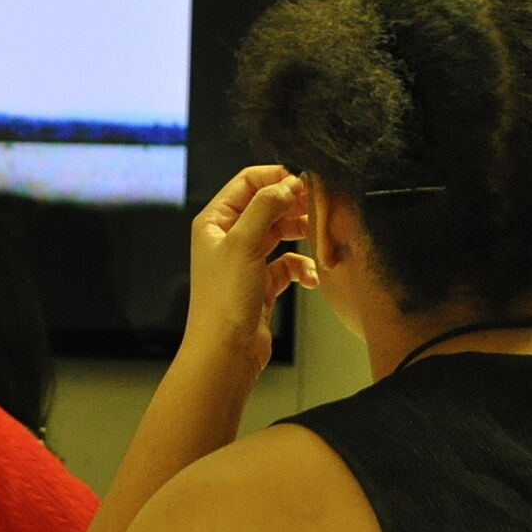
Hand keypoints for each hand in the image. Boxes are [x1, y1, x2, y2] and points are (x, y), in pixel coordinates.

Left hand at [184, 166, 316, 371]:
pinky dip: (301, 267)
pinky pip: (287, 265)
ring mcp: (244, 261)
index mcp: (214, 221)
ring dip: (300, 234)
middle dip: (292, 205)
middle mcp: (227, 238)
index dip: (276, 177)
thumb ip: (266, 206)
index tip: (304, 181)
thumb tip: (288, 183)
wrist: (225, 353)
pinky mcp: (260, 284)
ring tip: (317, 237)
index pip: (247, 182)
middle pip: (266, 205)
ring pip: (279, 233)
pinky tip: (311, 277)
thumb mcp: (244, 243)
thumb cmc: (223, 301)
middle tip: (317, 207)